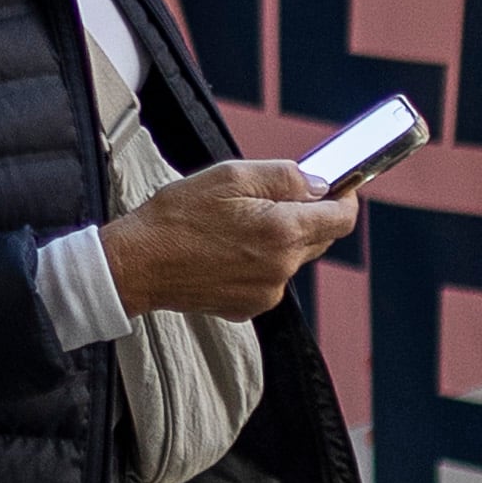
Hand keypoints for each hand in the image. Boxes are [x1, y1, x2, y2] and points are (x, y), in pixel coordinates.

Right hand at [99, 157, 356, 319]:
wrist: (137, 265)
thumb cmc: (177, 217)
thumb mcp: (232, 176)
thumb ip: (286, 177)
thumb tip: (320, 183)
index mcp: (283, 232)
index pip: (342, 217)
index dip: (345, 197)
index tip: (339, 185)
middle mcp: (282, 268)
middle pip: (319, 237)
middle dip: (306, 214)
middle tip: (272, 196)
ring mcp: (267, 292)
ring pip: (292, 258)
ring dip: (279, 238)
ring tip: (238, 223)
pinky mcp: (249, 306)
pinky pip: (270, 278)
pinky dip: (260, 261)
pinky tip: (228, 248)